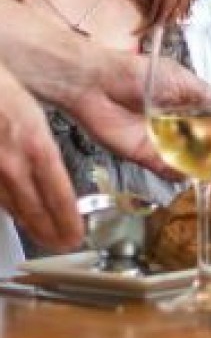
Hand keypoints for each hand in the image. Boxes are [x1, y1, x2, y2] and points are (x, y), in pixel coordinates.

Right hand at [0, 61, 82, 251]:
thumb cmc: (2, 91)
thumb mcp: (30, 115)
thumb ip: (39, 147)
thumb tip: (48, 164)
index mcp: (33, 146)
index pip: (56, 193)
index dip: (66, 219)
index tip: (76, 235)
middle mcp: (11, 164)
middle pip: (34, 209)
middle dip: (51, 231)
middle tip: (66, 245)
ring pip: (12, 208)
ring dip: (31, 226)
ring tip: (46, 238)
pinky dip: (9, 210)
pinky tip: (17, 216)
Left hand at [70, 48, 210, 177]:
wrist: (98, 84)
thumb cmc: (137, 73)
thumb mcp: (178, 78)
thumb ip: (202, 93)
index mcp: (186, 103)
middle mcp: (175, 123)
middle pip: (204, 143)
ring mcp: (160, 140)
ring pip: (187, 158)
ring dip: (204, 166)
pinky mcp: (142, 154)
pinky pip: (164, 167)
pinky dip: (178, 172)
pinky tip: (192, 175)